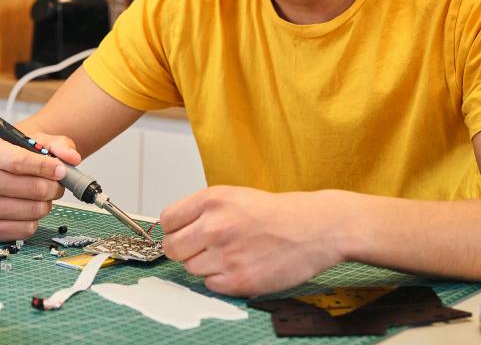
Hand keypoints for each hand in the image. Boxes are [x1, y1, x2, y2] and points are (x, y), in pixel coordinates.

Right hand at [0, 131, 80, 240]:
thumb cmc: (17, 157)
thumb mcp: (38, 142)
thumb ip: (58, 146)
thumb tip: (73, 158)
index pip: (18, 162)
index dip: (44, 167)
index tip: (61, 170)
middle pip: (30, 188)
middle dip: (52, 187)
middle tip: (56, 183)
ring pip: (32, 210)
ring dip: (45, 204)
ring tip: (41, 196)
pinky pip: (26, 229)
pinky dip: (35, 220)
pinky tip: (29, 208)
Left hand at [160, 186, 346, 296]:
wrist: (313, 228)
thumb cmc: (275, 213)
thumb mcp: (232, 196)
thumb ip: (200, 211)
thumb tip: (172, 230)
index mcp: (212, 200)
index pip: (167, 220)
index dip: (174, 229)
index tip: (183, 232)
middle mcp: (215, 226)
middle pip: (172, 248)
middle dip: (183, 250)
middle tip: (202, 248)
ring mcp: (226, 255)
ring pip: (190, 268)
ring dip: (205, 265)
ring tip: (230, 254)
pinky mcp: (239, 280)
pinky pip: (210, 285)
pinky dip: (221, 279)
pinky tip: (240, 265)